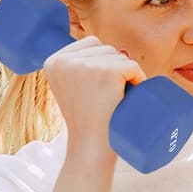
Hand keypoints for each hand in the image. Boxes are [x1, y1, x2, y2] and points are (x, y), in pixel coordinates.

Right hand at [44, 36, 146, 162]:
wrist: (90, 147)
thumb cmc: (87, 121)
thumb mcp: (70, 89)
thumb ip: (78, 69)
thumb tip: (118, 50)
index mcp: (53, 62)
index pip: (91, 44)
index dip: (104, 62)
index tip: (101, 87)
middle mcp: (65, 60)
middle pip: (106, 49)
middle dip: (116, 68)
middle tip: (112, 96)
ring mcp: (86, 66)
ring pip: (120, 57)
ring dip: (126, 74)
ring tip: (119, 97)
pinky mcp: (107, 72)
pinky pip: (132, 66)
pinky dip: (139, 78)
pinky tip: (133, 93)